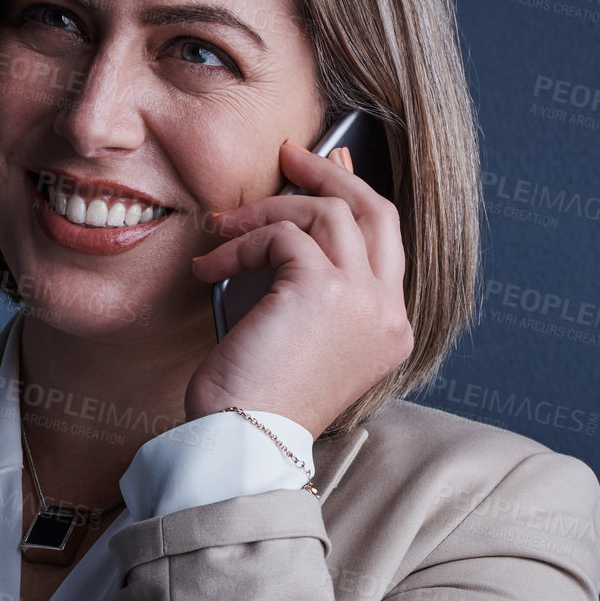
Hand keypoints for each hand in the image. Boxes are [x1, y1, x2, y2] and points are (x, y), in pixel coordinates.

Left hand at [185, 138, 413, 437]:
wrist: (242, 445)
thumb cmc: (256, 401)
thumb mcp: (294, 332)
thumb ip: (308, 277)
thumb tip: (299, 208)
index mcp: (390, 330)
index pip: (385, 241)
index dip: (352, 196)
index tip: (317, 170)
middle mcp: (388, 313)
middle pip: (376, 210)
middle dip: (330, 174)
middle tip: (288, 155)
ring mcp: (364, 300)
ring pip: (327, 213)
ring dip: (267, 210)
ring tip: (223, 230)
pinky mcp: (325, 290)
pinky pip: (282, 236)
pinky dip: (241, 243)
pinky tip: (210, 268)